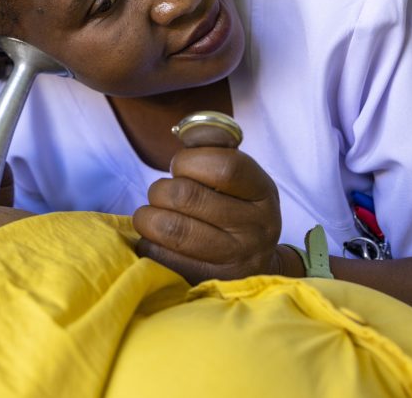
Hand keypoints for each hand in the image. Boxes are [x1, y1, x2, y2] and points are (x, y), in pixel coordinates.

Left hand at [133, 131, 282, 284]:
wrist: (255, 265)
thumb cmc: (234, 207)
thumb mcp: (237, 176)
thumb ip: (212, 147)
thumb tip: (185, 129)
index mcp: (263, 192)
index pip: (224, 167)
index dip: (188, 161)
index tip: (180, 167)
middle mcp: (256, 228)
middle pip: (188, 197)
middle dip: (160, 189)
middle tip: (161, 193)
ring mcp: (235, 260)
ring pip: (172, 229)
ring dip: (148, 217)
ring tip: (151, 215)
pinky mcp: (209, 282)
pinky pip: (161, 258)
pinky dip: (148, 243)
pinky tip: (156, 240)